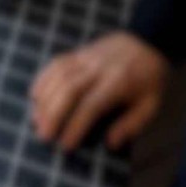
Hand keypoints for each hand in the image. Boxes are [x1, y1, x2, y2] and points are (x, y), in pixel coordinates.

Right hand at [30, 32, 167, 150]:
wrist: (147, 41)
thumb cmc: (148, 79)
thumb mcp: (150, 105)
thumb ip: (131, 125)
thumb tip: (110, 144)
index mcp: (119, 82)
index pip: (91, 105)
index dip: (76, 126)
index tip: (66, 145)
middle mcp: (99, 68)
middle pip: (68, 89)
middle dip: (53, 115)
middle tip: (44, 136)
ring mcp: (86, 57)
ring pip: (57, 76)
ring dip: (44, 100)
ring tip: (37, 121)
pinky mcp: (77, 52)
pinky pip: (54, 64)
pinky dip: (42, 80)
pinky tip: (35, 96)